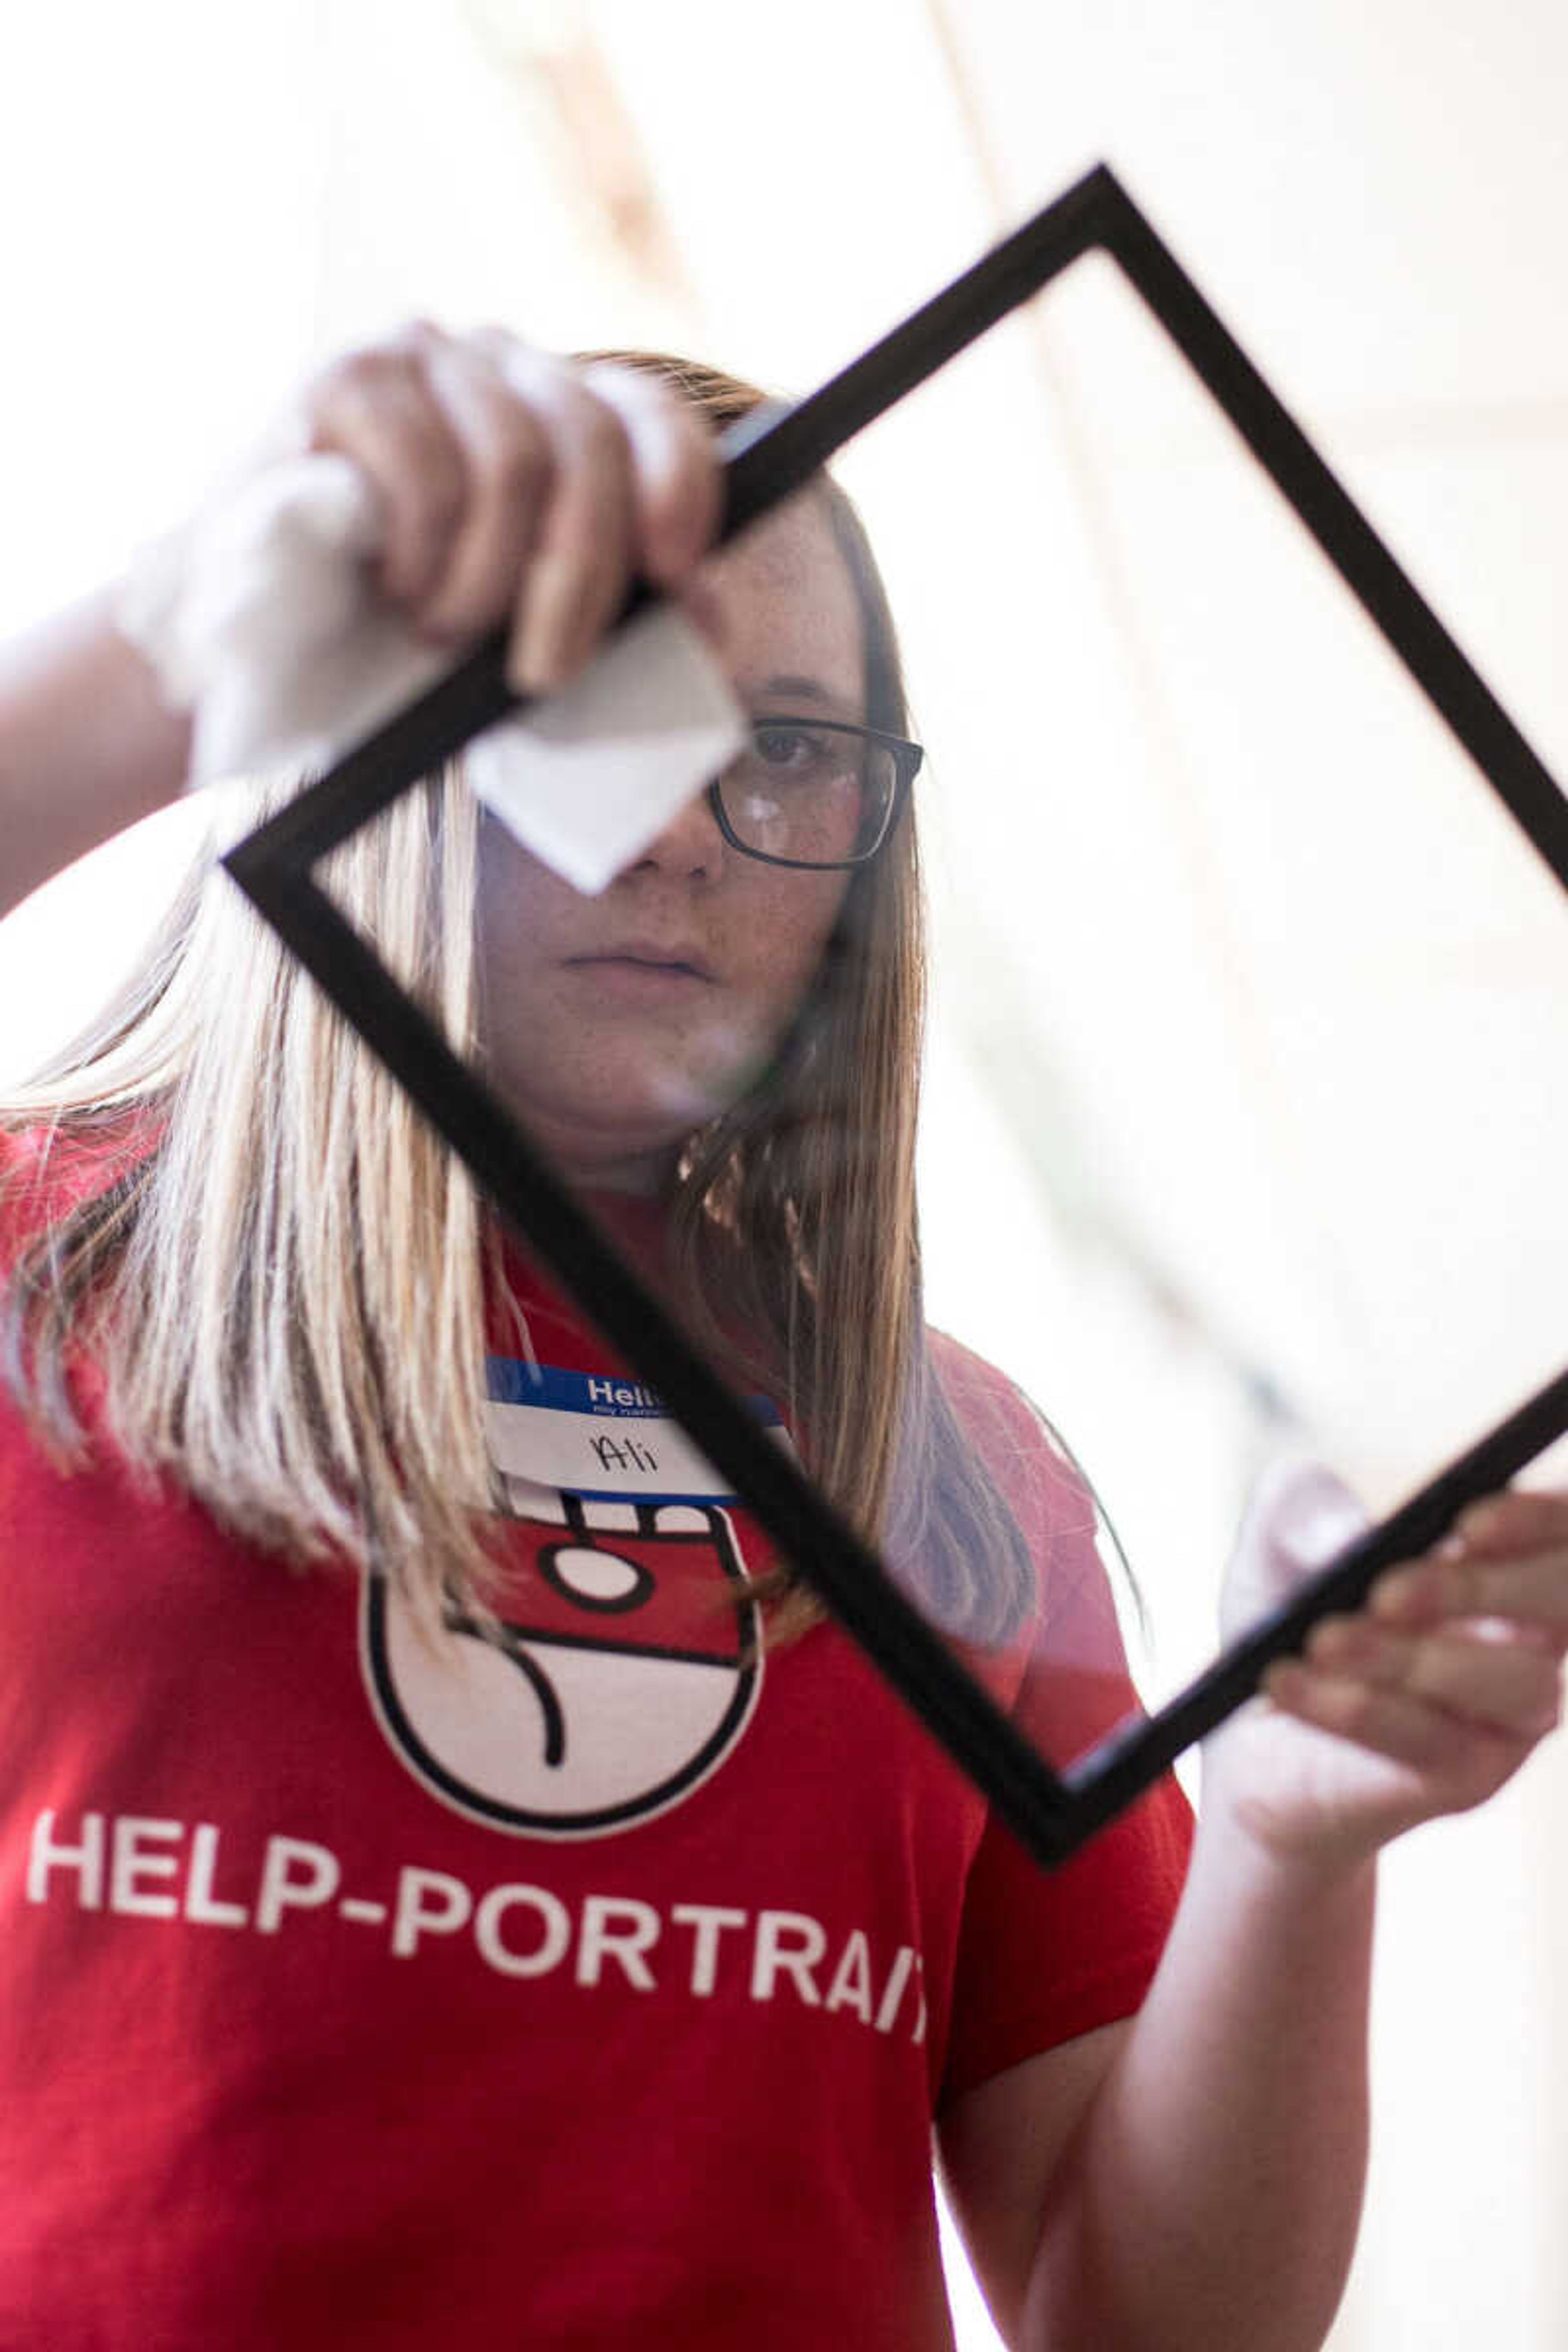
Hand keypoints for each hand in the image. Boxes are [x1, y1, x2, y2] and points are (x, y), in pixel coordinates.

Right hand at [296, 322, 721, 690]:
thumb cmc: (400, 630)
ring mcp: (420, 356)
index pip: (650, 414)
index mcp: (555, 410)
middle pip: (588, 446)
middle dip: (579, 579)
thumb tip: (704, 622)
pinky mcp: (344, 377)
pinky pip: (427, 469)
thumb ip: (614, 613)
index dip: (680, 488)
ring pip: (513, 464)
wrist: (251, 631)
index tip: (675, 576)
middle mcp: (497, 362)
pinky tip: (395, 592)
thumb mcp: (523, 625)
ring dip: (487, 581)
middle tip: (542, 674)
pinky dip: (425, 556)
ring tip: (442, 633)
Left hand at [1204, 1460, 1567, 1872]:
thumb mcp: (1278, 1534)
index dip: (1542, 1521)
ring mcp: (1507, 1716)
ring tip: (1323, 1640)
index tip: (1468, 1522)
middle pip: (1564, 1608)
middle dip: (1483, 1592)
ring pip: (1510, 1683)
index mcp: (1501, 1561)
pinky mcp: (1468, 1778)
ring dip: (1410, 1659)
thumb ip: (1305, 1503)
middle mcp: (1526, 1638)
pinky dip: (1356, 1708)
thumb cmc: (1290, 1606)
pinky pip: (1430, 1740)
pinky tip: (1287, 1679)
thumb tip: (1349, 1534)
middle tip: (1388, 1592)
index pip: (1564, 1535)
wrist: (1246, 1722)